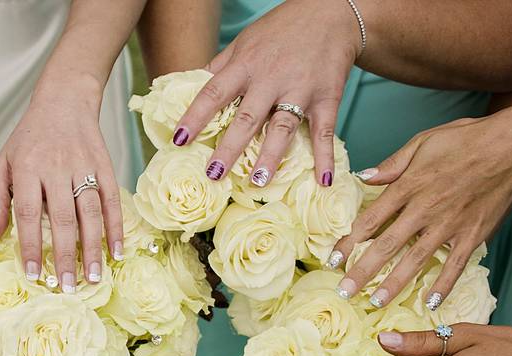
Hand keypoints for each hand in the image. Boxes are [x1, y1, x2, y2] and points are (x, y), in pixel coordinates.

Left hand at [0, 80, 123, 290]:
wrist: (64, 100)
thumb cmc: (29, 138)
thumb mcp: (3, 163)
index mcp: (27, 167)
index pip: (28, 214)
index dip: (31, 246)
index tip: (35, 274)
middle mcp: (56, 167)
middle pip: (62, 219)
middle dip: (66, 256)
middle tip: (69, 287)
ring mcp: (84, 166)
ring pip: (90, 212)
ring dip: (93, 248)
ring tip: (94, 277)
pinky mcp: (105, 165)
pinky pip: (112, 200)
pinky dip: (116, 227)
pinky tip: (116, 252)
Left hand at [173, 0, 360, 186]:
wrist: (332, 13)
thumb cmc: (281, 30)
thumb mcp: (245, 42)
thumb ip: (220, 68)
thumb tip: (189, 88)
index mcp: (245, 65)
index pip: (213, 93)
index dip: (195, 117)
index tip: (179, 140)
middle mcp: (271, 79)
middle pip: (246, 117)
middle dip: (229, 147)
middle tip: (214, 173)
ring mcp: (300, 90)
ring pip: (282, 126)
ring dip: (270, 156)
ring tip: (257, 181)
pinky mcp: (326, 98)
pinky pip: (324, 131)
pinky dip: (325, 157)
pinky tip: (322, 181)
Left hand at [329, 107, 511, 306]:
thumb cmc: (468, 138)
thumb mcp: (423, 141)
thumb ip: (392, 164)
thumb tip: (363, 176)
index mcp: (409, 186)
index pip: (370, 220)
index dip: (349, 243)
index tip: (332, 260)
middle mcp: (425, 210)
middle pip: (386, 246)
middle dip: (362, 272)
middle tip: (345, 292)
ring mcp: (449, 225)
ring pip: (415, 261)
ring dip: (394, 284)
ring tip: (376, 303)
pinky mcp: (473, 234)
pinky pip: (454, 265)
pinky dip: (443, 286)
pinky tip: (430, 303)